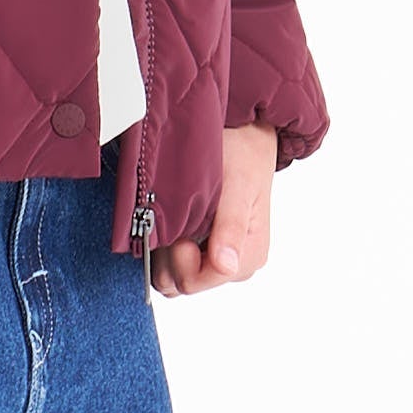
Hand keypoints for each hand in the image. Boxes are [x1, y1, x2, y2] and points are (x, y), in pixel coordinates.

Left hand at [150, 121, 276, 296]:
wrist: (243, 130)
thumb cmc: (243, 153)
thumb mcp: (238, 185)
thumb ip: (231, 227)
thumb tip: (226, 265)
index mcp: (249, 255)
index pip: (201, 281)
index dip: (181, 258)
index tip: (179, 225)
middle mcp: (234, 262)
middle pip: (184, 282)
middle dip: (169, 251)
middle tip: (172, 213)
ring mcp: (217, 256)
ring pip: (174, 275)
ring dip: (163, 246)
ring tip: (172, 211)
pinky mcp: (201, 247)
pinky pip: (172, 262)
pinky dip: (163, 241)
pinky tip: (171, 214)